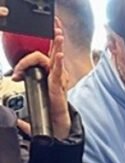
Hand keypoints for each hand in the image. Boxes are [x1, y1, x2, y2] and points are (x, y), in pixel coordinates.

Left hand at [12, 19, 70, 139]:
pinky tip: (60, 55)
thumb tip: (15, 119)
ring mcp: (58, 78)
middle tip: (55, 27)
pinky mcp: (58, 84)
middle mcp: (55, 74)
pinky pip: (58, 71)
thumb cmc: (49, 110)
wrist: (57, 122)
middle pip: (52, 52)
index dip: (22, 64)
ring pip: (55, 58)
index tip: (14, 75)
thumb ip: (23, 107)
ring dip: (57, 46)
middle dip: (54, 40)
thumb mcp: (33, 103)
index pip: (37, 60)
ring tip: (59, 35)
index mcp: (49, 75)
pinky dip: (58, 62)